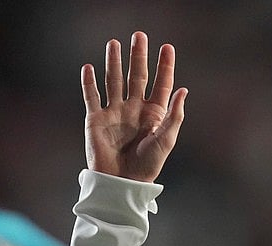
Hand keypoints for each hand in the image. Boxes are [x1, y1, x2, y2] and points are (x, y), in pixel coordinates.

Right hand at [81, 31, 187, 181]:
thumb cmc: (147, 165)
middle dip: (138, 56)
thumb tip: (183, 90)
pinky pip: (91, 97)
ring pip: (113, 81)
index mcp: (153, 114)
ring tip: (114, 43)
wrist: (122, 182)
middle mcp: (134, 109)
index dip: (164, 66)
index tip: (167, 47)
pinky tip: (88, 67)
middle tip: (139, 36)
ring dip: (114, 62)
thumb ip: (174, 115)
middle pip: (136, 76)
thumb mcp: (165, 140)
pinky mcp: (96, 120)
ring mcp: (114, 113)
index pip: (160, 84)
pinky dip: (88, 82)